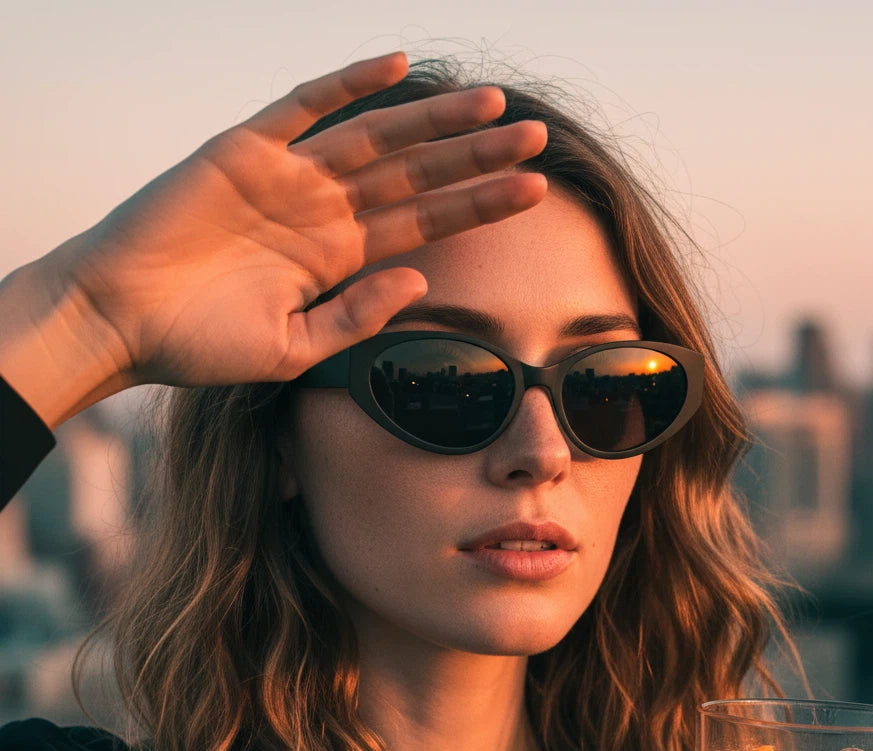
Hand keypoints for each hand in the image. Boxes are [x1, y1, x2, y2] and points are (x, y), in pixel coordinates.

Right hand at [57, 51, 546, 391]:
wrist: (120, 321)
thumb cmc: (200, 344)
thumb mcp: (295, 349)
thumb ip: (358, 317)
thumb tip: (420, 280)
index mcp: (338, 257)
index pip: (425, 224)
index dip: (479, 205)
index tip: (536, 192)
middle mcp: (323, 211)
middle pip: (416, 175)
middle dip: (476, 157)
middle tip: (539, 138)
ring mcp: (288, 176)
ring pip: (376, 137)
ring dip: (434, 121)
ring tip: (495, 107)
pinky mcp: (244, 149)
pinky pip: (302, 106)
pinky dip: (347, 85)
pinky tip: (397, 65)